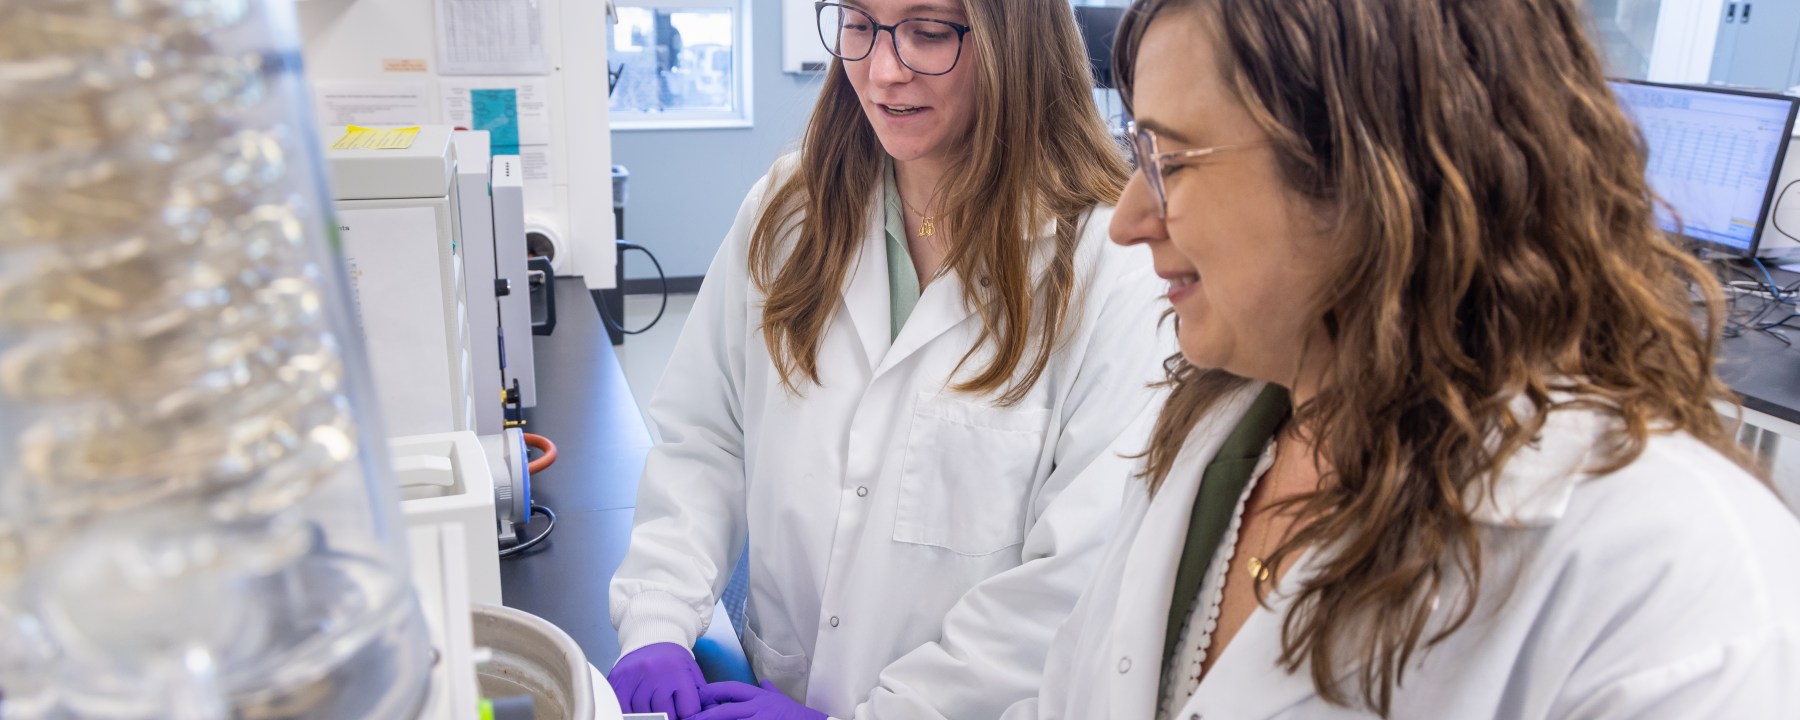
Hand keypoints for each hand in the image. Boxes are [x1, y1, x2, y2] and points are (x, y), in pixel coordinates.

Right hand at [608, 642, 707, 717]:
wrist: (653, 636)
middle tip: (669, 714)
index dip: (686, 717)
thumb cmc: (675, 661)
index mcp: (679, 673)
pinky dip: (630, 713)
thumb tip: (708, 714)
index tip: (683, 715)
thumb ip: (700, 697)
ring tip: (654, 711)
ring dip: (648, 717)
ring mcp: (635, 676)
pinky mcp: (619, 679)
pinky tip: (638, 712)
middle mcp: (656, 673)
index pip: (686, 711)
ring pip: (642, 713)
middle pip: (663, 714)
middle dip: (668, 718)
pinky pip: (623, 707)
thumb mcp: (693, 675)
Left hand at [691, 680, 828, 719]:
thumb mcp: (781, 698)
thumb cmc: (796, 714)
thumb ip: (769, 690)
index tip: (697, 695)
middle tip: (689, 718)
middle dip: (705, 715)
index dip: (712, 691)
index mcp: (759, 697)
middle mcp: (758, 707)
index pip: (731, 689)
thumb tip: (764, 682)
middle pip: (726, 710)